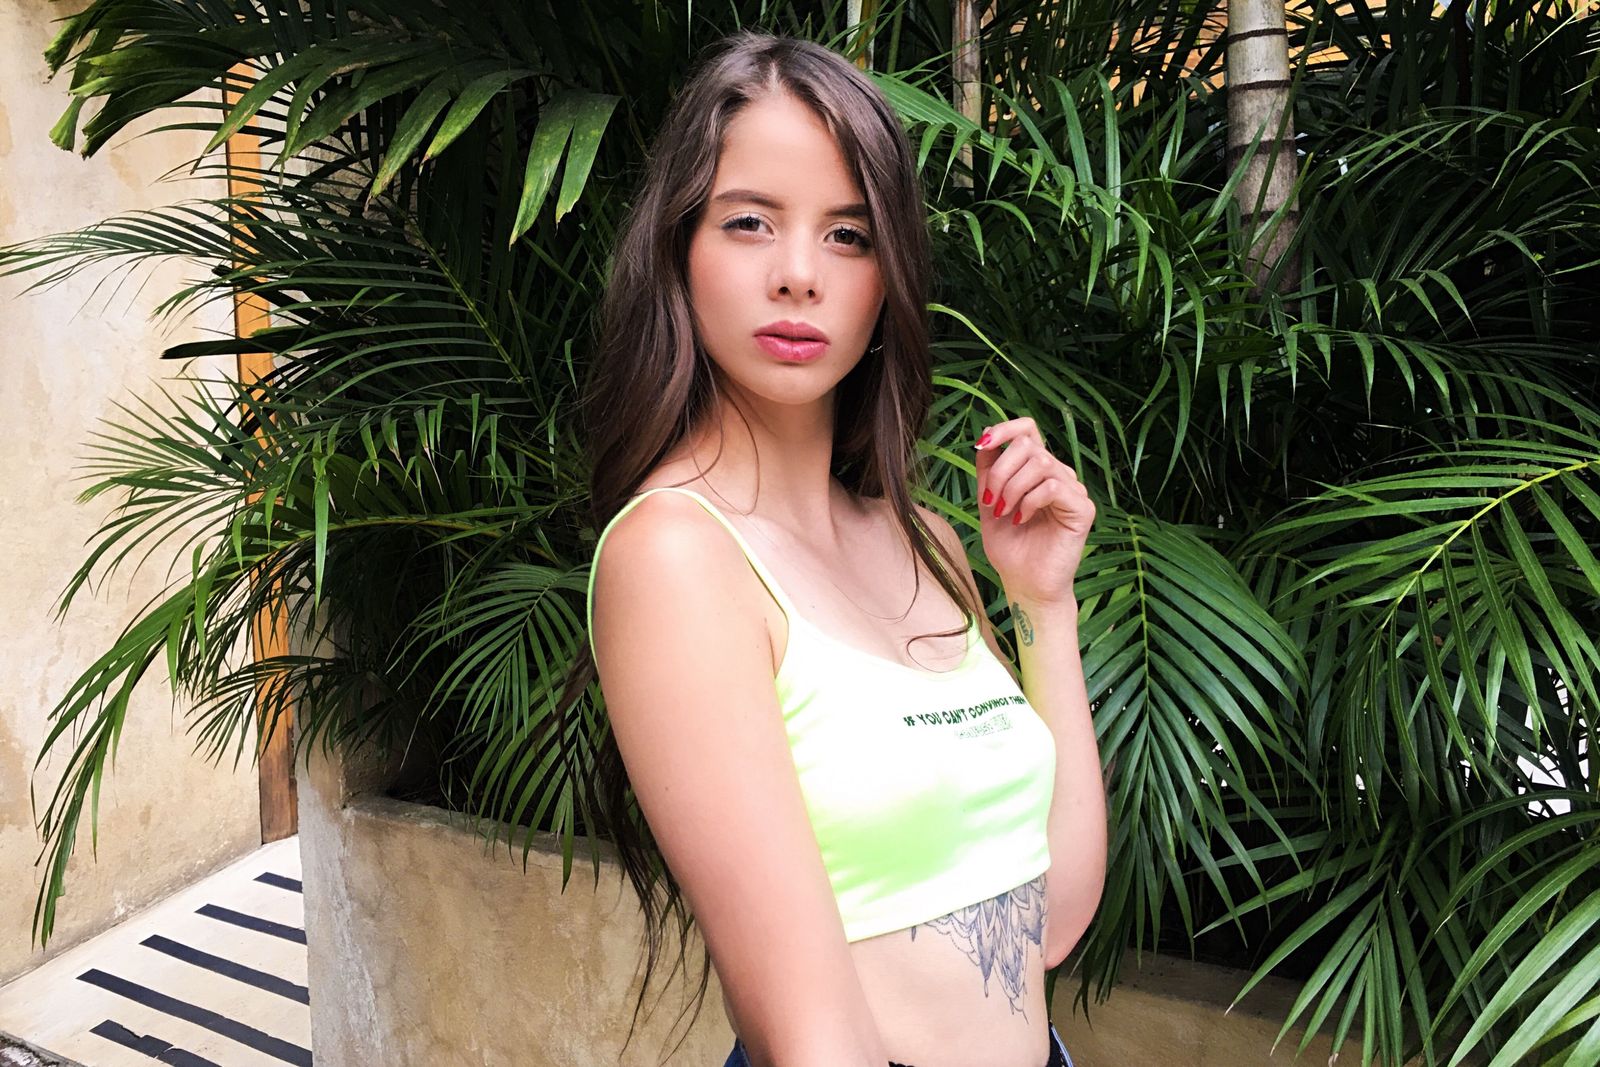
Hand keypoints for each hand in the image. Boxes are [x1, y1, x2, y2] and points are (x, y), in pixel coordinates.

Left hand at [973, 416, 1095, 605]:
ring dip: (1012, 487)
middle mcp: (1058, 475)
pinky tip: (1021, 519)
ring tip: (1003, 513)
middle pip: (1029, 445)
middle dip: (1000, 470)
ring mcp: (1073, 490)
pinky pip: (1054, 487)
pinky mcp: (1082, 509)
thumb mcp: (988, 503)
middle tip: (990, 501)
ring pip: (1041, 463)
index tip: (982, 445)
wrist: (1025, 584)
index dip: (1004, 429)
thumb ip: (988, 471)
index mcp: (1037, 470)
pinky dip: (1030, 501)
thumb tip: (985, 437)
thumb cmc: (1009, 547)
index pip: (1028, 430)